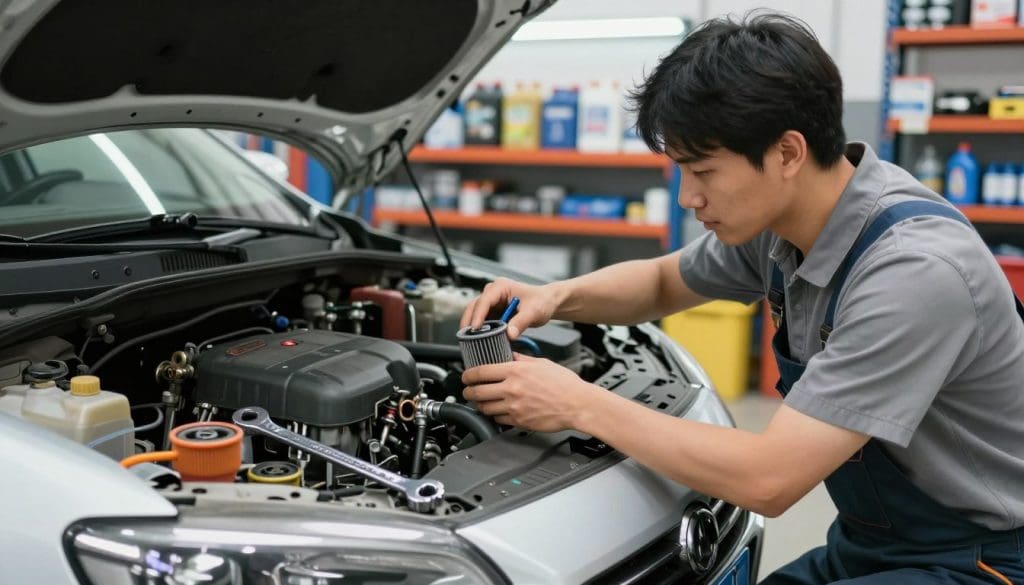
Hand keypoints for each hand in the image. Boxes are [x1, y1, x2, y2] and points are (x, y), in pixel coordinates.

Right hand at [460, 277, 560, 339]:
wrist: (546, 302)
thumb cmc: (541, 301)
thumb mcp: (534, 312)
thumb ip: (521, 322)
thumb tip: (509, 334)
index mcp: (501, 286)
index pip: (484, 300)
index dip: (478, 315)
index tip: (475, 328)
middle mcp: (493, 293)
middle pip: (474, 307)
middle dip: (469, 322)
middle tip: (467, 338)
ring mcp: (492, 302)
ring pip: (475, 314)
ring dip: (473, 327)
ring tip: (473, 341)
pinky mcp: (493, 312)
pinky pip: (483, 321)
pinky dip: (481, 330)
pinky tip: (481, 340)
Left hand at [461, 353, 596, 431]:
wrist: (578, 404)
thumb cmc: (565, 384)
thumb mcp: (541, 363)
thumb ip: (521, 360)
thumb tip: (508, 355)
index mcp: (516, 371)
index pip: (481, 372)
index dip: (468, 375)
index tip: (465, 376)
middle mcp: (512, 389)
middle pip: (477, 391)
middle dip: (467, 391)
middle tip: (467, 390)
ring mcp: (514, 407)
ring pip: (485, 408)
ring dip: (479, 405)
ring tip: (480, 401)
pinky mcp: (519, 421)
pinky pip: (498, 420)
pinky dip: (494, 416)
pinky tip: (496, 412)